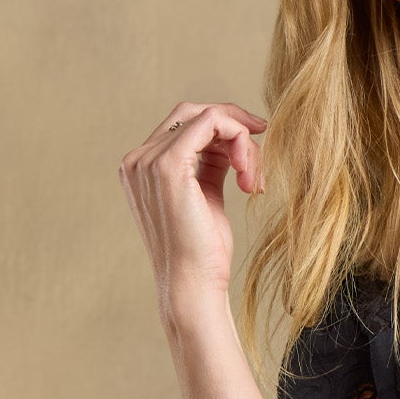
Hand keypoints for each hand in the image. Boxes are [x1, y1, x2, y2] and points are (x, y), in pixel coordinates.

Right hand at [117, 100, 267, 334]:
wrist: (193, 285)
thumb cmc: (203, 252)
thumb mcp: (207, 199)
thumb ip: (210, 166)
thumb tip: (230, 143)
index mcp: (142, 168)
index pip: (184, 126)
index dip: (223, 130)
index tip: (254, 149)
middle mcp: (138, 160)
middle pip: (193, 114)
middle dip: (234, 127)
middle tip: (262, 152)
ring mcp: (148, 161)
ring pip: (206, 117)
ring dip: (242, 141)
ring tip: (253, 182)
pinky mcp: (168, 165)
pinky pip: (211, 123)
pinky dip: (238, 138)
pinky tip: (248, 173)